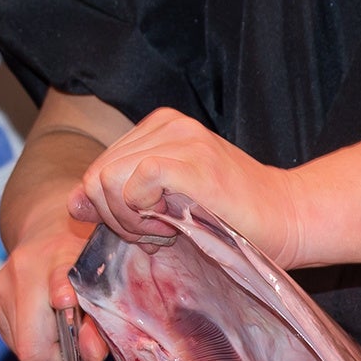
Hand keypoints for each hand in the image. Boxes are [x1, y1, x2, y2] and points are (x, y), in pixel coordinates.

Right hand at [0, 204, 105, 360]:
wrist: (49, 230)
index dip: (63, 303)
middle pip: (31, 345)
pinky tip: (46, 327)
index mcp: (61, 256)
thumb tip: (89, 358)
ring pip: (20, 350)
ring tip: (65, 337)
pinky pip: (13, 342)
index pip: (59, 283)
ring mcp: (1, 287)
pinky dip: (33, 344)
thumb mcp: (105, 283)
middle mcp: (24, 270)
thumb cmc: (85, 261)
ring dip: (47, 356)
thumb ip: (101, 323)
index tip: (71, 314)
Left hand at [72, 109, 306, 263]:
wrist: (287, 218)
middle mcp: (166, 126)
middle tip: (154, 235)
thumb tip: (73, 204)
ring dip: (128, 220)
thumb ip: (120, 198)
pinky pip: (134, 184)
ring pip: (107, 180)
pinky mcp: (192, 160)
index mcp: (158, 129)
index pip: (96, 169)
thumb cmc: (231, 218)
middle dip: (115, 218)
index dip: (110, 210)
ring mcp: (181, 139)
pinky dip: (142, 215)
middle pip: (96, 176)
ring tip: (164, 231)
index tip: (146, 228)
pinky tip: (171, 227)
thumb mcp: (164, 204)